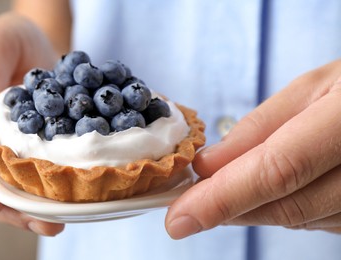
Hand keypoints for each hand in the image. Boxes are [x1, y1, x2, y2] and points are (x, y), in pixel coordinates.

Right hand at [0, 13, 63, 235]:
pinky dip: (42, 197)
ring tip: (53, 222)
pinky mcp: (17, 156)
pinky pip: (25, 182)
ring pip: (1, 191)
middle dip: (2, 208)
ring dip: (25, 210)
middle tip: (36, 220)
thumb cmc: (7, 38)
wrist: (35, 40)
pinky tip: (63, 207)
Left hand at [165, 59, 340, 238]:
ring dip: (257, 210)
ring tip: (233, 187)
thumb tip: (208, 168)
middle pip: (288, 205)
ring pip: (302, 221)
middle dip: (230, 208)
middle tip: (190, 204)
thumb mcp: (315, 88)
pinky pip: (324, 224)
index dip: (223, 199)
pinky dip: (288, 211)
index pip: (279, 171)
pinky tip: (277, 192)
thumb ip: (260, 129)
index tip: (178, 219)